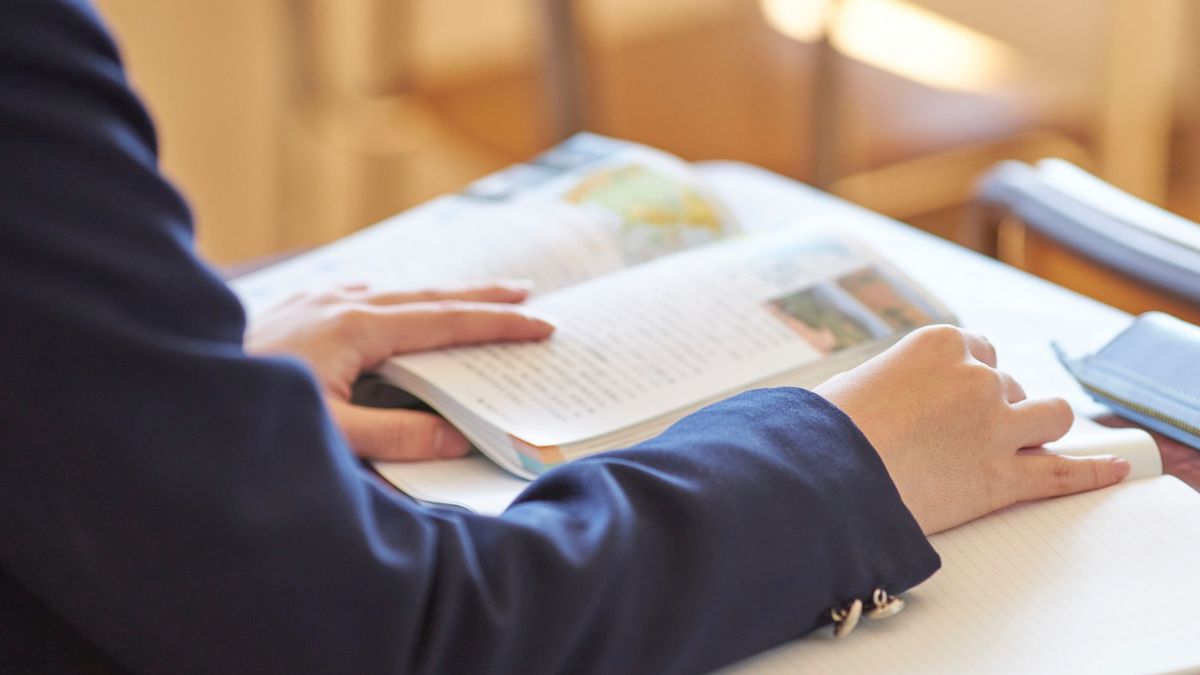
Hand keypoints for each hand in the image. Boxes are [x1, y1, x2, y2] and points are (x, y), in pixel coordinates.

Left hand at [245, 282, 553, 460]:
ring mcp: (316, 299)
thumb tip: (456, 438)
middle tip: (527, 292)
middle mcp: (341, 302)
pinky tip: (393, 305)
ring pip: (395, 291)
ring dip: (439, 296)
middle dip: (480, 296)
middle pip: (428, 295)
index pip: (446, 322)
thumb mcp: (333, 436)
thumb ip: (397, 438)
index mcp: (358, 328)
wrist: (179, 391)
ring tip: (472, 298)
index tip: (541, 324)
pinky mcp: (296, 309)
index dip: (497, 324)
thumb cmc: (251, 416)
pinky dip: (396, 298)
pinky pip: (362, 294)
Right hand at [815, 325, 1129, 534]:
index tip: (957, 396)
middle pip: (1010, 385)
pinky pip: (1062, 473)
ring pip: (1051, 416)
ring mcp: (996, 427)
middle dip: (994, 407)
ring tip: (1019, 444)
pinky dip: (1092, 472)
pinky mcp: (1002, 478)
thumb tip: (892, 393)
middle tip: (962, 434)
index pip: (981, 349)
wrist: (823, 477)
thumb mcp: (856, 382)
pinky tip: (1113, 469)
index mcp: (940, 344)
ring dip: (1038, 427)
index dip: (970, 376)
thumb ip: (894, 379)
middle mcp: (977, 378)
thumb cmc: (825, 430)